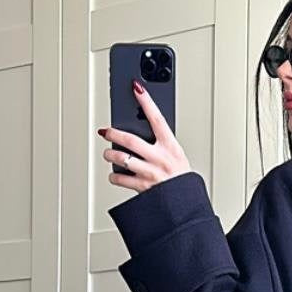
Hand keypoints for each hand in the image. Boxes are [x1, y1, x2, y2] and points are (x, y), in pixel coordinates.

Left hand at [99, 79, 191, 194]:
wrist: (186, 204)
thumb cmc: (181, 179)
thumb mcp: (177, 156)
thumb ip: (161, 144)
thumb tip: (140, 135)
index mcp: (170, 146)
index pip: (157, 118)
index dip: (146, 101)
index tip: (136, 88)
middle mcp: (159, 158)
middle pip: (130, 140)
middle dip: (114, 134)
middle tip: (106, 131)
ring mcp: (150, 173)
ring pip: (122, 159)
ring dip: (110, 156)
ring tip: (107, 154)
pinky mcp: (143, 187)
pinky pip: (121, 180)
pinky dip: (114, 177)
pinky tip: (114, 175)